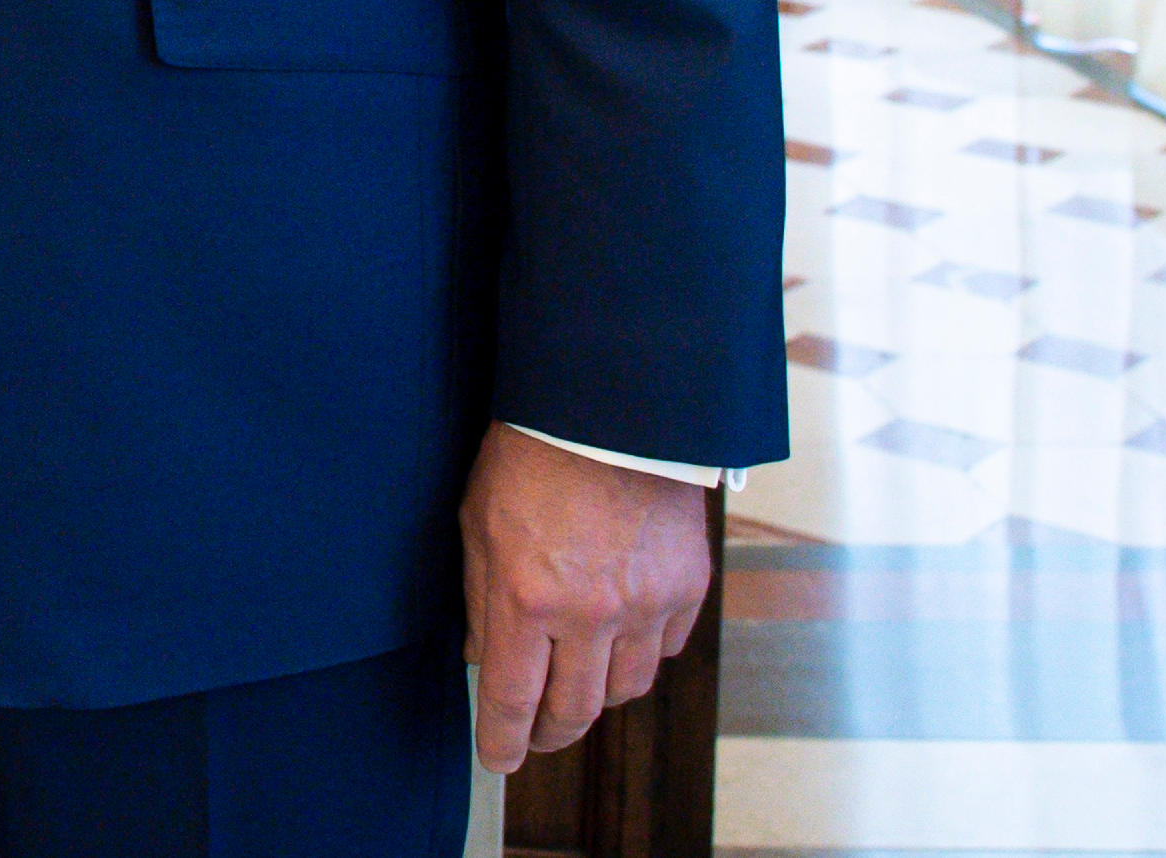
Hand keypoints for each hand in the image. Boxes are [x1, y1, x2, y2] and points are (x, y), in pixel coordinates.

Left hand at [460, 425, 711, 772]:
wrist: (609, 407)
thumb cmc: (530, 457)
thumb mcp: (478, 525)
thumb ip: (480, 600)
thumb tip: (482, 658)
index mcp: (529, 597)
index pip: (513, 699)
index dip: (503, 740)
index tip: (499, 758)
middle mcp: (592, 612)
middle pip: (575, 710)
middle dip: (551, 733)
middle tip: (537, 736)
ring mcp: (646, 603)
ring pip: (625, 689)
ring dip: (597, 696)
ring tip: (577, 686)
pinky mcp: (687, 587)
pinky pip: (665, 650)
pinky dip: (639, 655)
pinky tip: (619, 641)